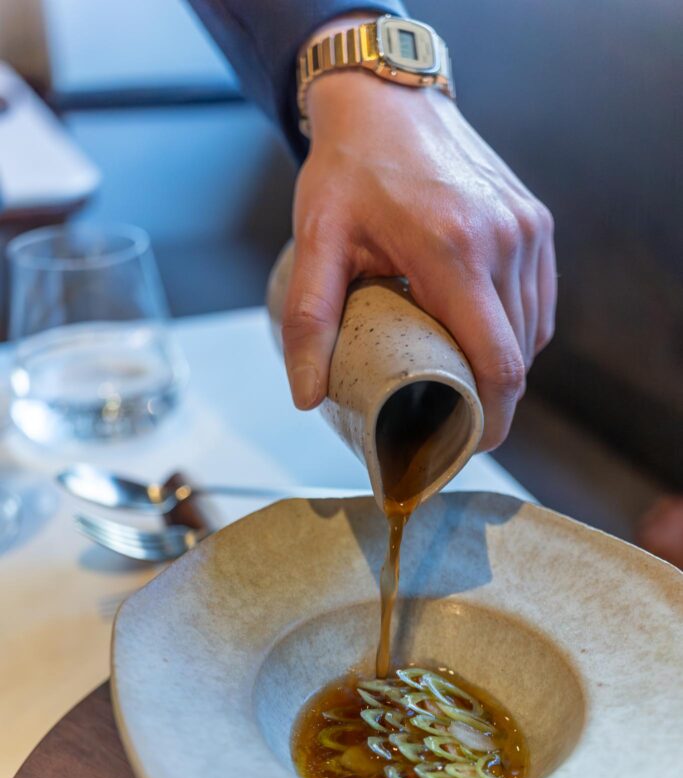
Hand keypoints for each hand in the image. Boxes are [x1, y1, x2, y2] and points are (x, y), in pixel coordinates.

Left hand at [282, 55, 555, 449]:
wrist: (385, 100)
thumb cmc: (346, 171)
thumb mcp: (315, 242)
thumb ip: (309, 321)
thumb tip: (305, 397)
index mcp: (454, 252)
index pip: (498, 363)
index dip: (492, 419)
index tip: (468, 445)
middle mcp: (504, 241)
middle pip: (519, 356)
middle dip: (493, 401)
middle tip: (453, 421)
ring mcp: (527, 229)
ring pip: (535, 331)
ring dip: (505, 367)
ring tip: (464, 386)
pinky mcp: (535, 220)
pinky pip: (540, 300)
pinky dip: (519, 331)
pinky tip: (485, 340)